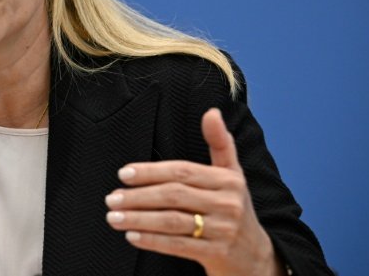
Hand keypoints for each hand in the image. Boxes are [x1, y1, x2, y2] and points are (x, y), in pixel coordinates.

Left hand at [105, 108, 283, 275]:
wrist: (256, 257)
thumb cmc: (234, 208)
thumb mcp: (232, 174)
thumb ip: (220, 143)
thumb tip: (212, 112)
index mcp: (228, 180)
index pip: (183, 171)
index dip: (151, 171)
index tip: (124, 173)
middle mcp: (228, 203)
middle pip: (174, 195)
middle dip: (138, 196)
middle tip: (111, 198)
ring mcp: (223, 230)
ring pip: (172, 221)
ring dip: (138, 219)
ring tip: (114, 217)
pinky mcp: (217, 253)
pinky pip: (178, 246)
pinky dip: (153, 241)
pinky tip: (132, 236)